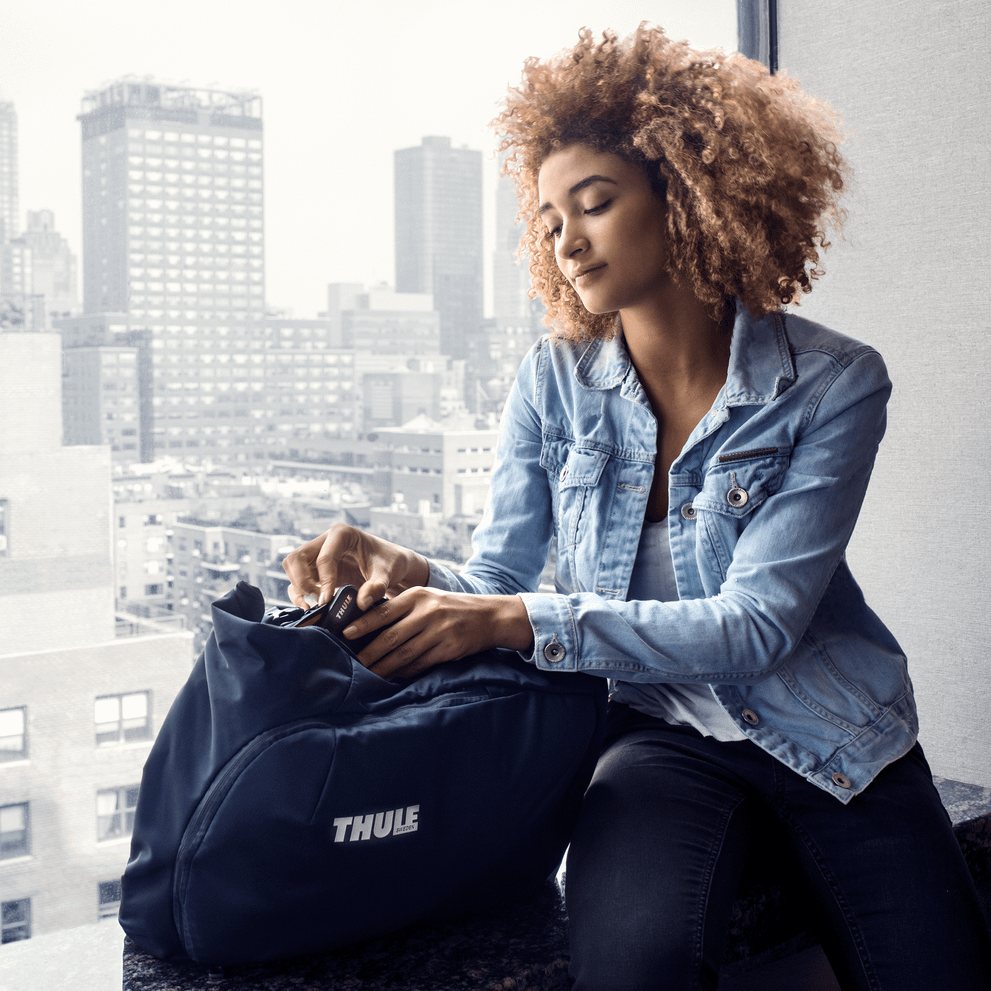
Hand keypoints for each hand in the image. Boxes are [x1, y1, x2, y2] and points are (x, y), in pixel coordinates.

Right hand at [281, 523, 429, 609]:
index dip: (324, 581)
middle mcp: (325, 541)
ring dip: (298, 588)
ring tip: (315, 606)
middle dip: (302, 581)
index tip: (327, 602)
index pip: (324, 558)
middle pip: (296, 557)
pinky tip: (313, 607)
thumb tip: (360, 604)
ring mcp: (318, 554)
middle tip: (318, 601)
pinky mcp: (316, 569)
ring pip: (292, 568)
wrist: (392, 565)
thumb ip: (377, 587)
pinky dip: (299, 594)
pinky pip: (297, 580)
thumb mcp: (388, 573)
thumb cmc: (390, 563)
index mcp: (342, 534)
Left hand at [343, 588, 534, 680]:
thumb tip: (369, 625)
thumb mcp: (427, 598)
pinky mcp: (449, 648)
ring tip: (369, 675)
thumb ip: (402, 608)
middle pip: (391, 636)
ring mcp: (439, 631)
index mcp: (418, 596)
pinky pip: (421, 663)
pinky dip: (405, 672)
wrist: (489, 615)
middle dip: (369, 652)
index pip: (384, 610)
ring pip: (404, 653)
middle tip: (352, 663)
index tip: (346, 633)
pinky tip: (394, 677)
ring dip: (384, 667)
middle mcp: (427, 612)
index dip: (363, 623)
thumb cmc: (450, 607)